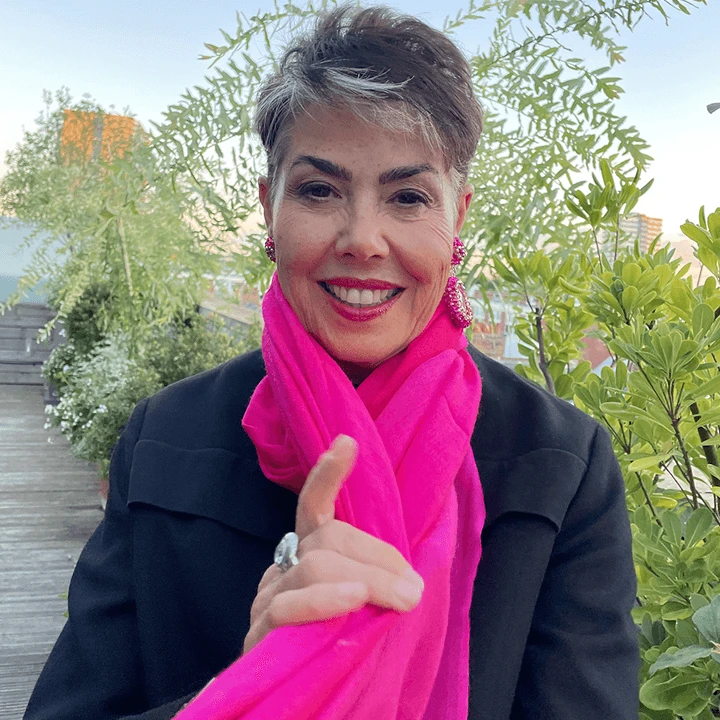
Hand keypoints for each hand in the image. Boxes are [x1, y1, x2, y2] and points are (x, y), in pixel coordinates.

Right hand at [243, 434, 423, 653]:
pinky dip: (324, 600)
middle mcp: (284, 568)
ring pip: (314, 564)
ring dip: (366, 579)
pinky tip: (352, 601)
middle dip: (377, 557)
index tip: (347, 444)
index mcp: (309, 556)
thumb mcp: (360, 610)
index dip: (328, 475)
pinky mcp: (259, 632)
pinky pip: (288, 606)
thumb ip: (375, 585)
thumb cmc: (336, 647)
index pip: (314, 506)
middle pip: (328, 538)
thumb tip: (412, 580)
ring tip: (400, 600)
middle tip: (412, 589)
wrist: (299, 702)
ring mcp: (268, 597)